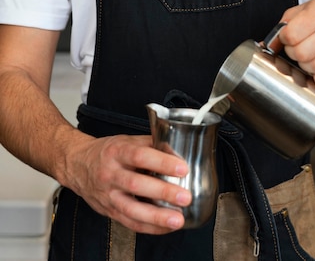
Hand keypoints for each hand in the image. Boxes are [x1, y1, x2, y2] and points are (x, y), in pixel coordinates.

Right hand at [61, 132, 190, 233]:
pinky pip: (129, 222)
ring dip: (157, 216)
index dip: (161, 162)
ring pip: (131, 209)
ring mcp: (108, 195)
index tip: (182, 168)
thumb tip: (177, 150)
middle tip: (184, 196)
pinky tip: (165, 227)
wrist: (77, 164)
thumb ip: (151, 144)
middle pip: (136, 184)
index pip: (140, 156)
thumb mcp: (126, 140)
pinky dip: (149, 227)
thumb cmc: (106, 152)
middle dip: (163, 192)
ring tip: (178, 219)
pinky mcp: (109, 211)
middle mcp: (111, 174)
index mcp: (117, 152)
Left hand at [278, 0, 314, 86]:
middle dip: (292, 53)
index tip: (287, 37)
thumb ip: (286, 21)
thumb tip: (270, 42)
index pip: (291, 34)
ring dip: (305, 66)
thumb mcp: (308, 6)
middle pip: (301, 53)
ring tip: (307, 56)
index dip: (283, 39)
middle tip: (296, 47)